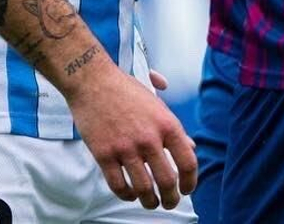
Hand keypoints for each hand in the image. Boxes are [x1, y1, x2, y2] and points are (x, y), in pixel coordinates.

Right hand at [66, 61, 197, 210]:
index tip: (186, 190)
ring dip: (149, 201)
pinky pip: (118, 186)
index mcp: (167, 124)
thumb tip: (191, 147)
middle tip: (168, 202)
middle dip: (171, 198)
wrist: (93, 80)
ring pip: (144, 189)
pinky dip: (126, 195)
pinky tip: (130, 193)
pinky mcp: (104, 154)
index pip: (188, 163)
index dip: (190, 182)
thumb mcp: (157, 105)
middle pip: (168, 181)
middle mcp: (149, 138)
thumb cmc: (127, 90)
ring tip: (150, 202)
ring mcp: (126, 148)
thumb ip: (174, 128)